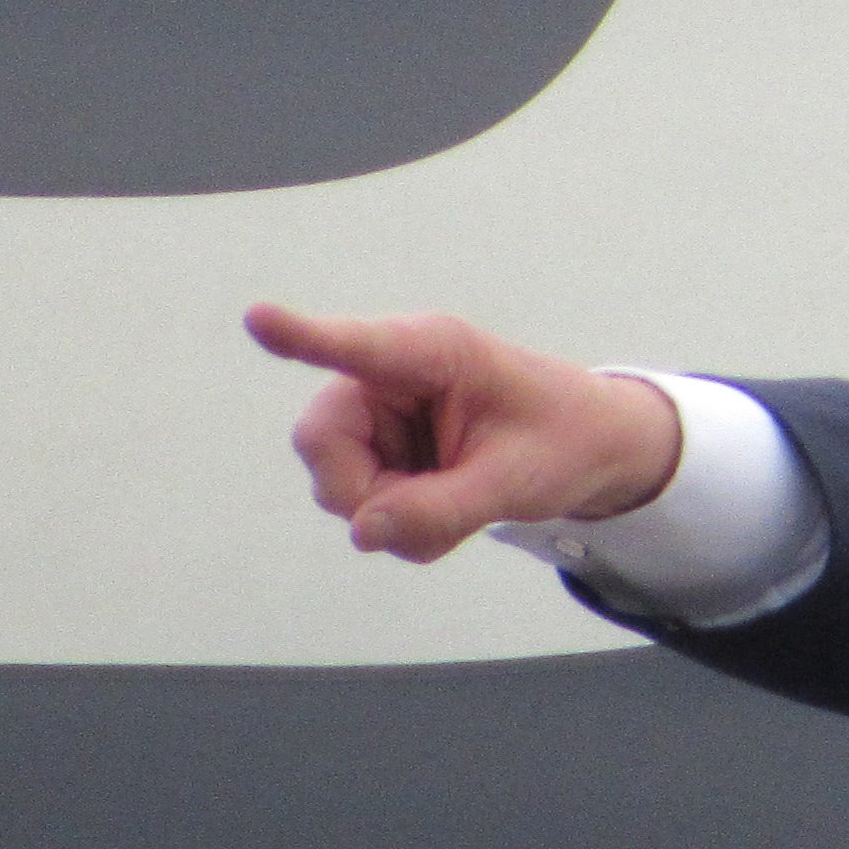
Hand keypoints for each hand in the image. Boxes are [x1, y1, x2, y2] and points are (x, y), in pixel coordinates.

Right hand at [245, 304, 684, 561]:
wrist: (590, 448)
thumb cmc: (562, 439)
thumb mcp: (514, 481)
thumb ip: (441, 509)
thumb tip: (364, 532)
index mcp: (432, 351)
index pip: (357, 346)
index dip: (302, 335)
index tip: (258, 317)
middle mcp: (388, 377)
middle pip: (321, 442)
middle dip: (364, 494)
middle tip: (432, 512)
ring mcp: (378, 418)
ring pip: (336, 485)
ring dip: (392, 516)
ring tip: (460, 503)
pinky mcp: (378, 453)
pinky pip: (360, 509)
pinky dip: (401, 527)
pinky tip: (448, 510)